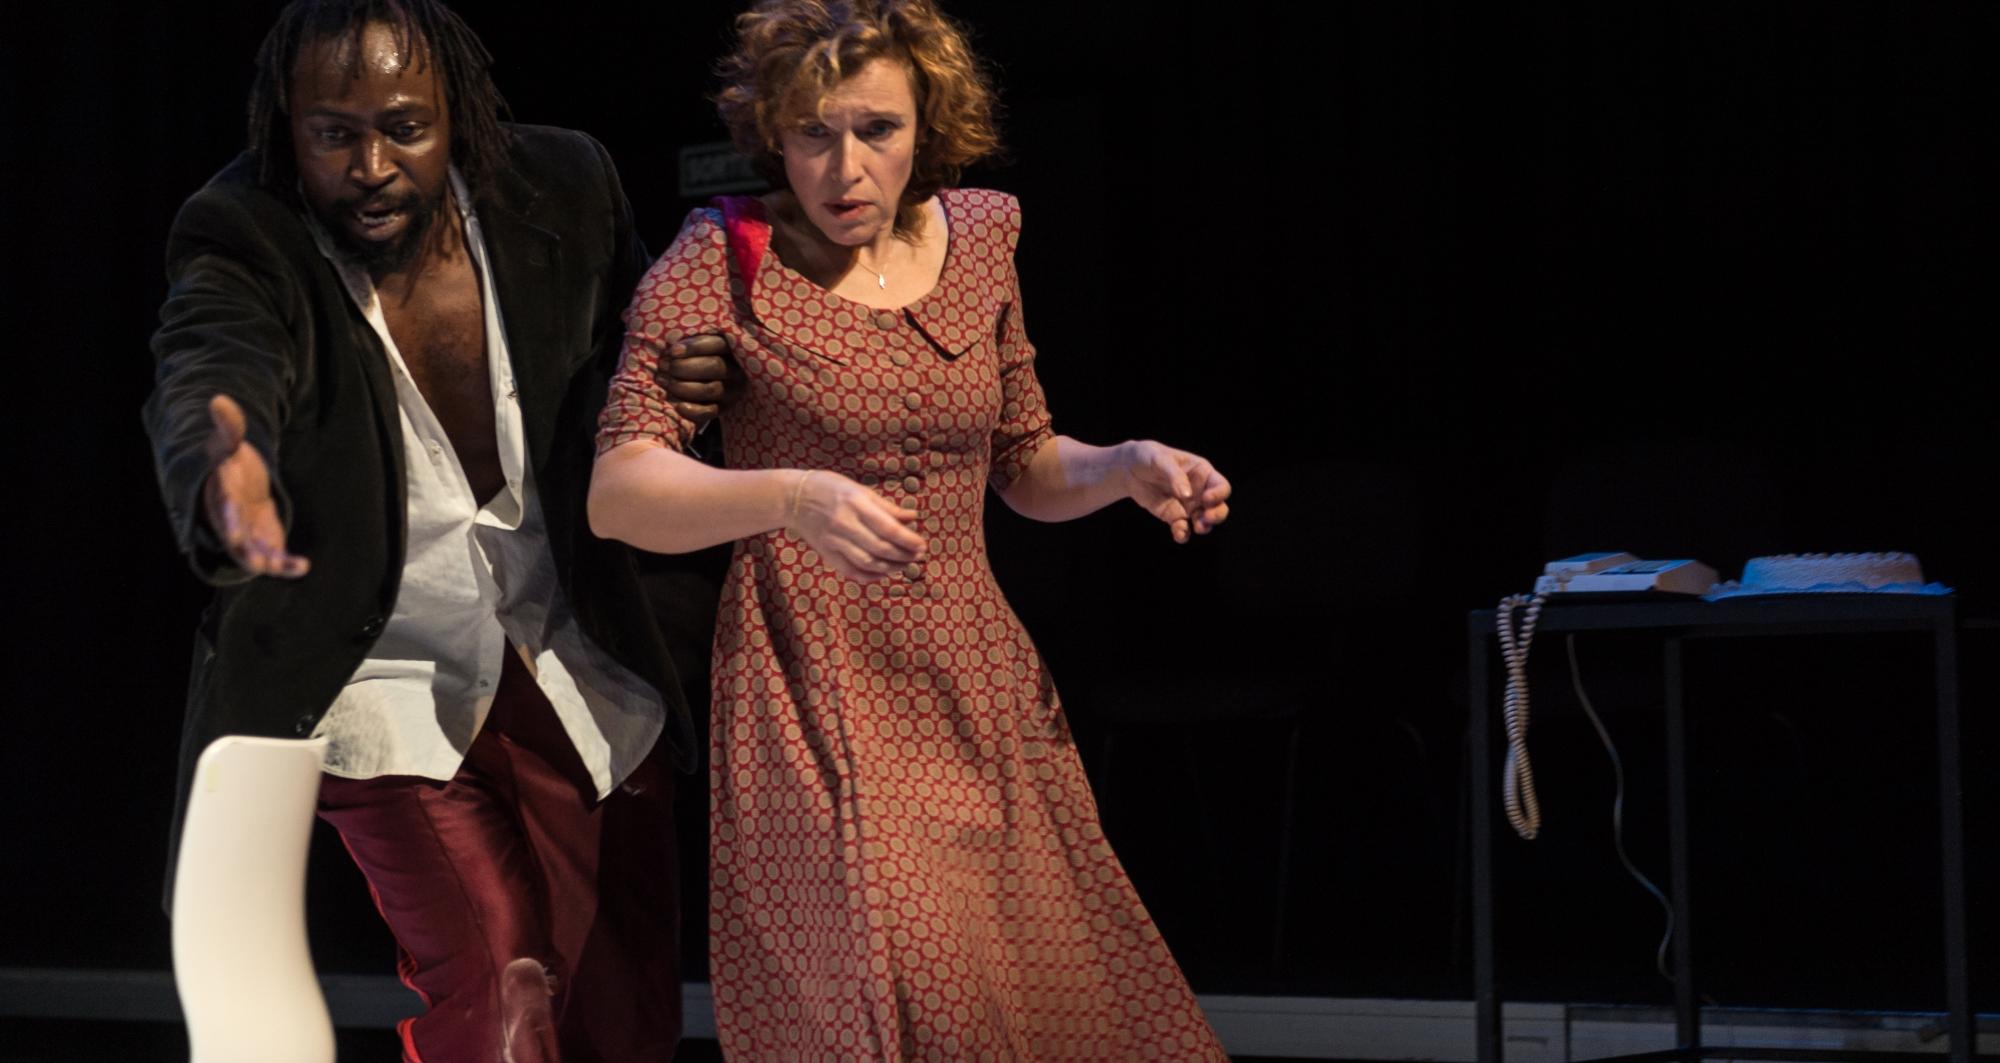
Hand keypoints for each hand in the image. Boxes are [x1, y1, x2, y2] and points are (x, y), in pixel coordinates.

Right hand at [201, 394, 308, 577]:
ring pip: (252, 553)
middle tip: (255, 561)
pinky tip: (303, 566)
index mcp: (220, 495)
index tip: (233, 533)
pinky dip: (285, 564)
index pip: (222, 507)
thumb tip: (218, 399)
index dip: (228, 519)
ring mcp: (246, 533)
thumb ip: (227, 427)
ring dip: (267, 562)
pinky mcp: (263, 540)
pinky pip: (272, 556)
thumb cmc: (229, 463)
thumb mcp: (227, 444)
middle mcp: (230, 519)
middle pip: (234, 537)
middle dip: (244, 549)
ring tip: (287, 567)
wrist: (233, 483)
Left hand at [659, 334, 742, 426]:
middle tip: (663, 365)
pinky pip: (710, 412)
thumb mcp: (699, 341)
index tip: (673, 351)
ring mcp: (732, 391)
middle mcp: (736, 370)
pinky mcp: (724, 408)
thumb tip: (670, 333)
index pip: (718, 344)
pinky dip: (693, 410)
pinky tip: (678, 406)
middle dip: (684, 366)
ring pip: (710, 389)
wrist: (705, 377)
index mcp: (732, 348)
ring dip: (682, 386)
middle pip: (714, 366)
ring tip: (662, 380)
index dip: (695, 347)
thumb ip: (690, 334)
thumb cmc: (696, 352)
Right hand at [784, 470, 926, 581]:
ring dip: (891, 567)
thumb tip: (913, 517)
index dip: (908, 540)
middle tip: (918, 556)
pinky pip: (851, 571)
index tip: (922, 545)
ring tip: (904, 565)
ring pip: (868, 563)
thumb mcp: (860, 490)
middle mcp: (845, 524)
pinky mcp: (827, 553)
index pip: (888, 528)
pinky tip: (883, 573)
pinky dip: (870, 576)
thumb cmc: (831, 488)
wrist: (794, 498)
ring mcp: (834, 541)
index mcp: (856, 504)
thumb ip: (886, 507)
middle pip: (881, 548)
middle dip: (904, 555)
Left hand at [1124, 441, 1231, 543]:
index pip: (1220, 485)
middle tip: (1206, 519)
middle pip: (1219, 506)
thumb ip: (1175, 475)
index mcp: (1202, 472)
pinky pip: (1183, 528)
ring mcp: (1188, 505)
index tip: (1206, 499)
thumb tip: (1187, 495)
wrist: (1128, 468)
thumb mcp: (1160, 459)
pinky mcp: (1173, 516)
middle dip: (1217, 515)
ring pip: (1204, 521)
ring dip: (1204, 527)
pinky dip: (1183, 534)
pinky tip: (1179, 534)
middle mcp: (1199, 490)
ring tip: (1197, 528)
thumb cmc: (1148, 456)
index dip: (1219, 494)